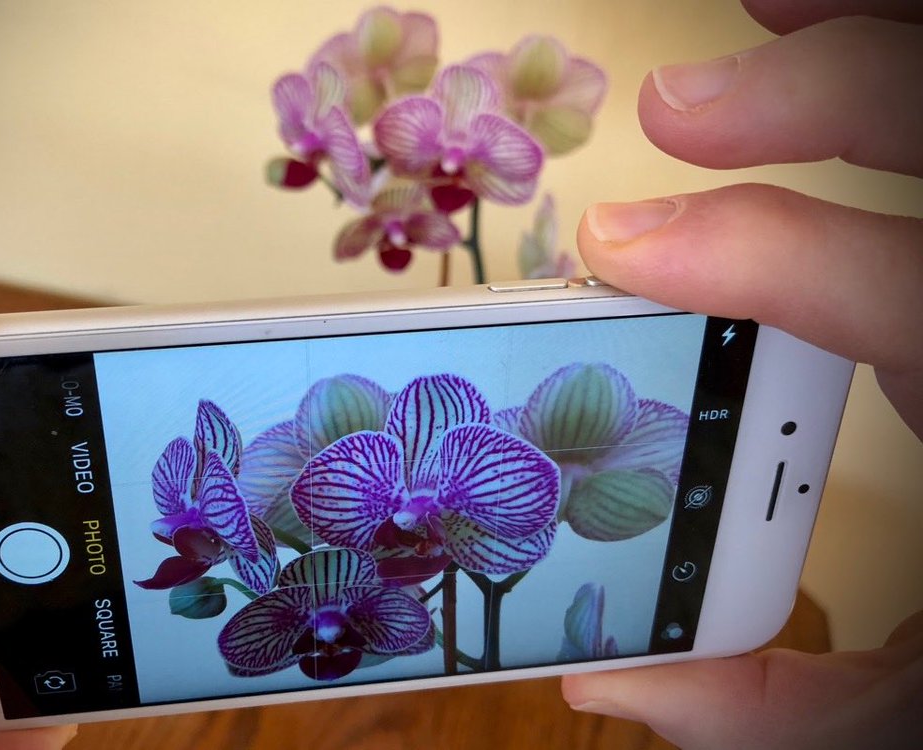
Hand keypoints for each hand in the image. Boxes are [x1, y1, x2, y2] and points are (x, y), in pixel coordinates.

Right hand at [565, 1, 922, 746]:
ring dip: (853, 42)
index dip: (757, 250)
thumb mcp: (917, 711)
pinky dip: (877, 61)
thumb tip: (610, 680)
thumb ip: (774, 705)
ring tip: (751, 13)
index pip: (904, 297)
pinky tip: (806, 28)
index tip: (619, 245)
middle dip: (820, 95)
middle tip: (673, 107)